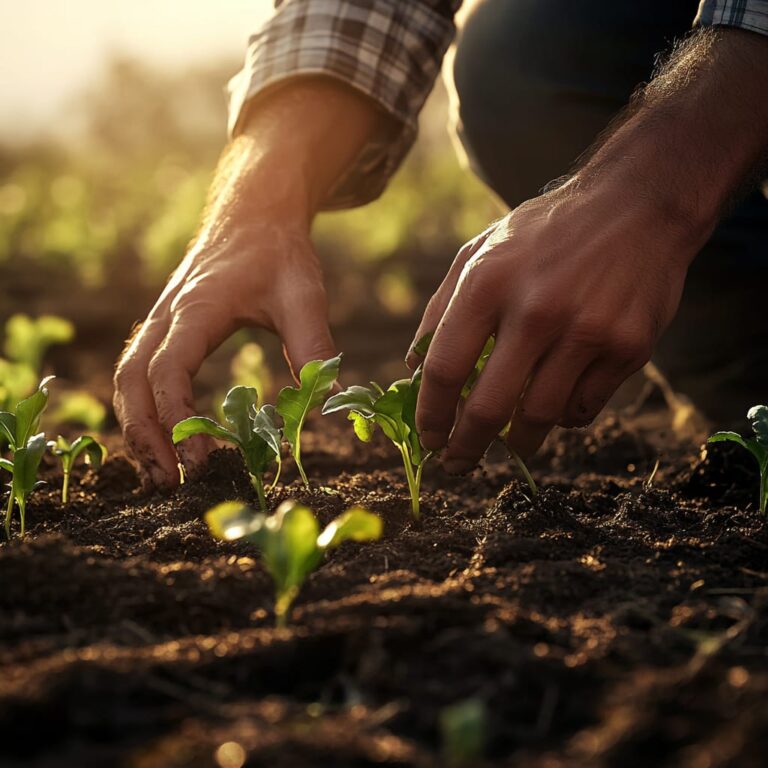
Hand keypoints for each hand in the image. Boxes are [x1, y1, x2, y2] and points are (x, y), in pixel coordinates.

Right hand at [114, 80, 381, 488]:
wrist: (254, 214)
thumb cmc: (278, 253)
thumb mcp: (303, 296)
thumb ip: (314, 346)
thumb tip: (327, 405)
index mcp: (197, 309)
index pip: (168, 369)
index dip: (177, 418)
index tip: (197, 461)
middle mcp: (167, 316)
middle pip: (133, 380)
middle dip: (144, 435)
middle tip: (168, 482)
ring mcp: (161, 320)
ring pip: (128, 378)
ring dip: (137, 426)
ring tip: (159, 472)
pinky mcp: (166, 327)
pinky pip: (139, 371)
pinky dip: (143, 408)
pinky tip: (162, 437)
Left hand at [410, 27, 767, 473]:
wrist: (637, 205)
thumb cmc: (545, 233)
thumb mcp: (480, 251)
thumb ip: (441, 309)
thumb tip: (413, 370)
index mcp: (488, 282)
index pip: (444, 369)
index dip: (431, 415)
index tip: (428, 438)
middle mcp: (535, 309)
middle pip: (487, 408)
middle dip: (466, 448)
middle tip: (458, 465)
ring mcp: (586, 331)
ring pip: (539, 418)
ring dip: (518, 442)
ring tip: (512, 444)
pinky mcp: (628, 347)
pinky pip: (584, 409)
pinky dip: (564, 418)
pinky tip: (557, 406)